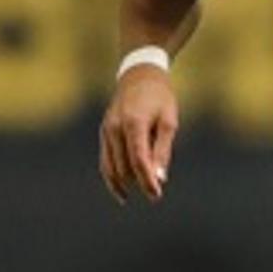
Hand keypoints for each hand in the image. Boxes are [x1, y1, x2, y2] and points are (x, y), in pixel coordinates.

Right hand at [99, 65, 180, 203]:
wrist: (139, 76)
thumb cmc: (160, 98)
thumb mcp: (169, 121)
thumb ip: (163, 150)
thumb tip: (160, 178)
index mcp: (133, 123)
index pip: (139, 160)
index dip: (147, 181)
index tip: (157, 195)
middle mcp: (115, 128)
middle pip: (125, 166)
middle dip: (140, 182)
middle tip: (156, 194)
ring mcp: (106, 130)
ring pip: (111, 167)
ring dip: (126, 183)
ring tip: (142, 193)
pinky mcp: (104, 133)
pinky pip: (105, 161)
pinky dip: (112, 178)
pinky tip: (122, 192)